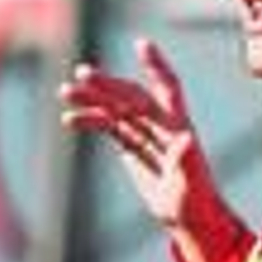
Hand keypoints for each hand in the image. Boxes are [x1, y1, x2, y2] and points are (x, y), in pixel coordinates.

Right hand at [60, 38, 216, 229]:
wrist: (189, 218)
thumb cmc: (196, 201)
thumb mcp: (192, 184)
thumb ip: (188, 162)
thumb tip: (187, 140)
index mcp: (178, 127)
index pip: (168, 88)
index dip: (157, 67)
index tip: (142, 44)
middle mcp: (160, 125)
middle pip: (131, 96)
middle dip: (108, 85)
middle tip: (82, 74)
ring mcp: (143, 134)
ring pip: (114, 108)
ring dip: (91, 99)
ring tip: (65, 93)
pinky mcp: (130, 146)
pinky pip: (107, 126)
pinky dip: (89, 120)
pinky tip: (69, 119)